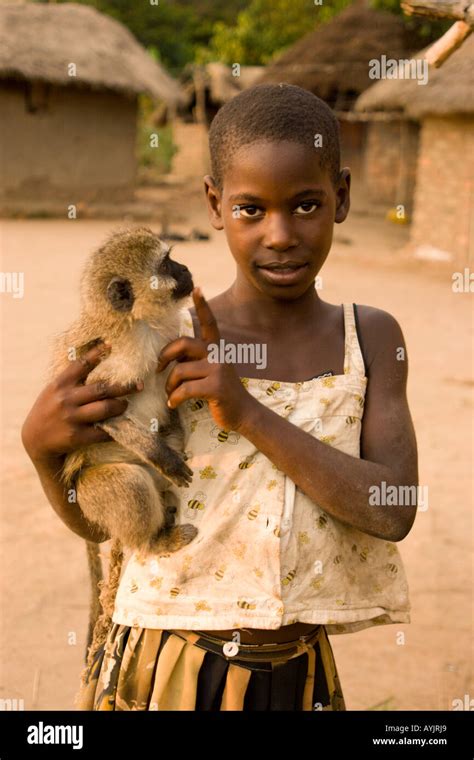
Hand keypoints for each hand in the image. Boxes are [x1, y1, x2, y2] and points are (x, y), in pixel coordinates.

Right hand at [21, 342, 143, 463]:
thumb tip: (95, 358)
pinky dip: (115, 429)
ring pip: (105, 409)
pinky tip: (123, 426)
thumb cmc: (49, 409)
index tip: (111, 345)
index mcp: (60, 384)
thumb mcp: (54, 390)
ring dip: (121, 406)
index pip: (81, 364)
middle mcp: (66, 399)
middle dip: (124, 387)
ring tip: (126, 405)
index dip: (97, 353)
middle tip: (139, 385)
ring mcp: (72, 418)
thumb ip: (71, 378)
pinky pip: (103, 432)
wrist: (35, 439)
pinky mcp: (77, 436)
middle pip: (102, 389)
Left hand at [157, 287, 254, 431]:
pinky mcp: (216, 387)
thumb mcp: (209, 371)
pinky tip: (173, 404)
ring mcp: (218, 370)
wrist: (243, 413)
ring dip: (170, 386)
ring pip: (180, 371)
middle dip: (165, 356)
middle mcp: (218, 355)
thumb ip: (194, 360)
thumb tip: (170, 358)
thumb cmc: (220, 392)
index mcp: (216, 348)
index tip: (198, 289)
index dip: (203, 306)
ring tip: (171, 395)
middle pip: (183, 343)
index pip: (209, 323)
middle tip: (159, 369)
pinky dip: (175, 398)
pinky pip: (185, 390)